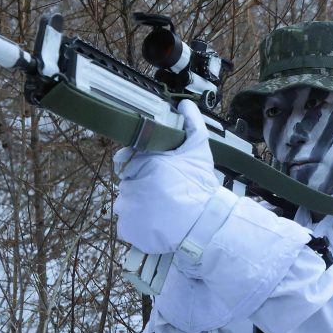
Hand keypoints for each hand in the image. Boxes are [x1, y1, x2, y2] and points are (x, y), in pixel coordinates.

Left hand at [114, 99, 219, 253]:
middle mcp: (131, 185)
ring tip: (161, 210)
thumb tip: (184, 103)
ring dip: (140, 205)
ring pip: (127, 202)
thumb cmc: (201, 188)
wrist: (205, 225)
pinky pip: (127, 223)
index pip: (131, 162)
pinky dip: (138, 224)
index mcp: (146, 164)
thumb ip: (192, 124)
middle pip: (129, 182)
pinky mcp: (127, 228)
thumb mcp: (199, 150)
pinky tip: (155, 222)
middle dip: (143, 185)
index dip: (145, 168)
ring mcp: (127, 208)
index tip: (159, 176)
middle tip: (165, 194)